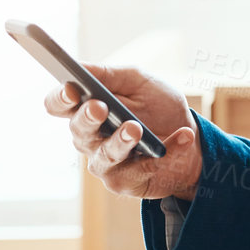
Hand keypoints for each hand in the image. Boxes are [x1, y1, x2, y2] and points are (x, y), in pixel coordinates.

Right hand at [45, 66, 202, 200]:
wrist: (192, 139)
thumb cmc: (159, 108)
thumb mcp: (139, 82)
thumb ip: (110, 75)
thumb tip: (80, 67)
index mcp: (87, 109)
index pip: (58, 105)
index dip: (59, 98)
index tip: (71, 89)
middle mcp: (89, 139)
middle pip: (78, 131)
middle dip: (88, 118)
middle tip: (100, 107)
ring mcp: (105, 163)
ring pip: (105, 155)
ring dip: (121, 141)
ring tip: (136, 128)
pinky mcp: (126, 182)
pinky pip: (142, 169)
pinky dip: (168, 151)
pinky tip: (183, 137)